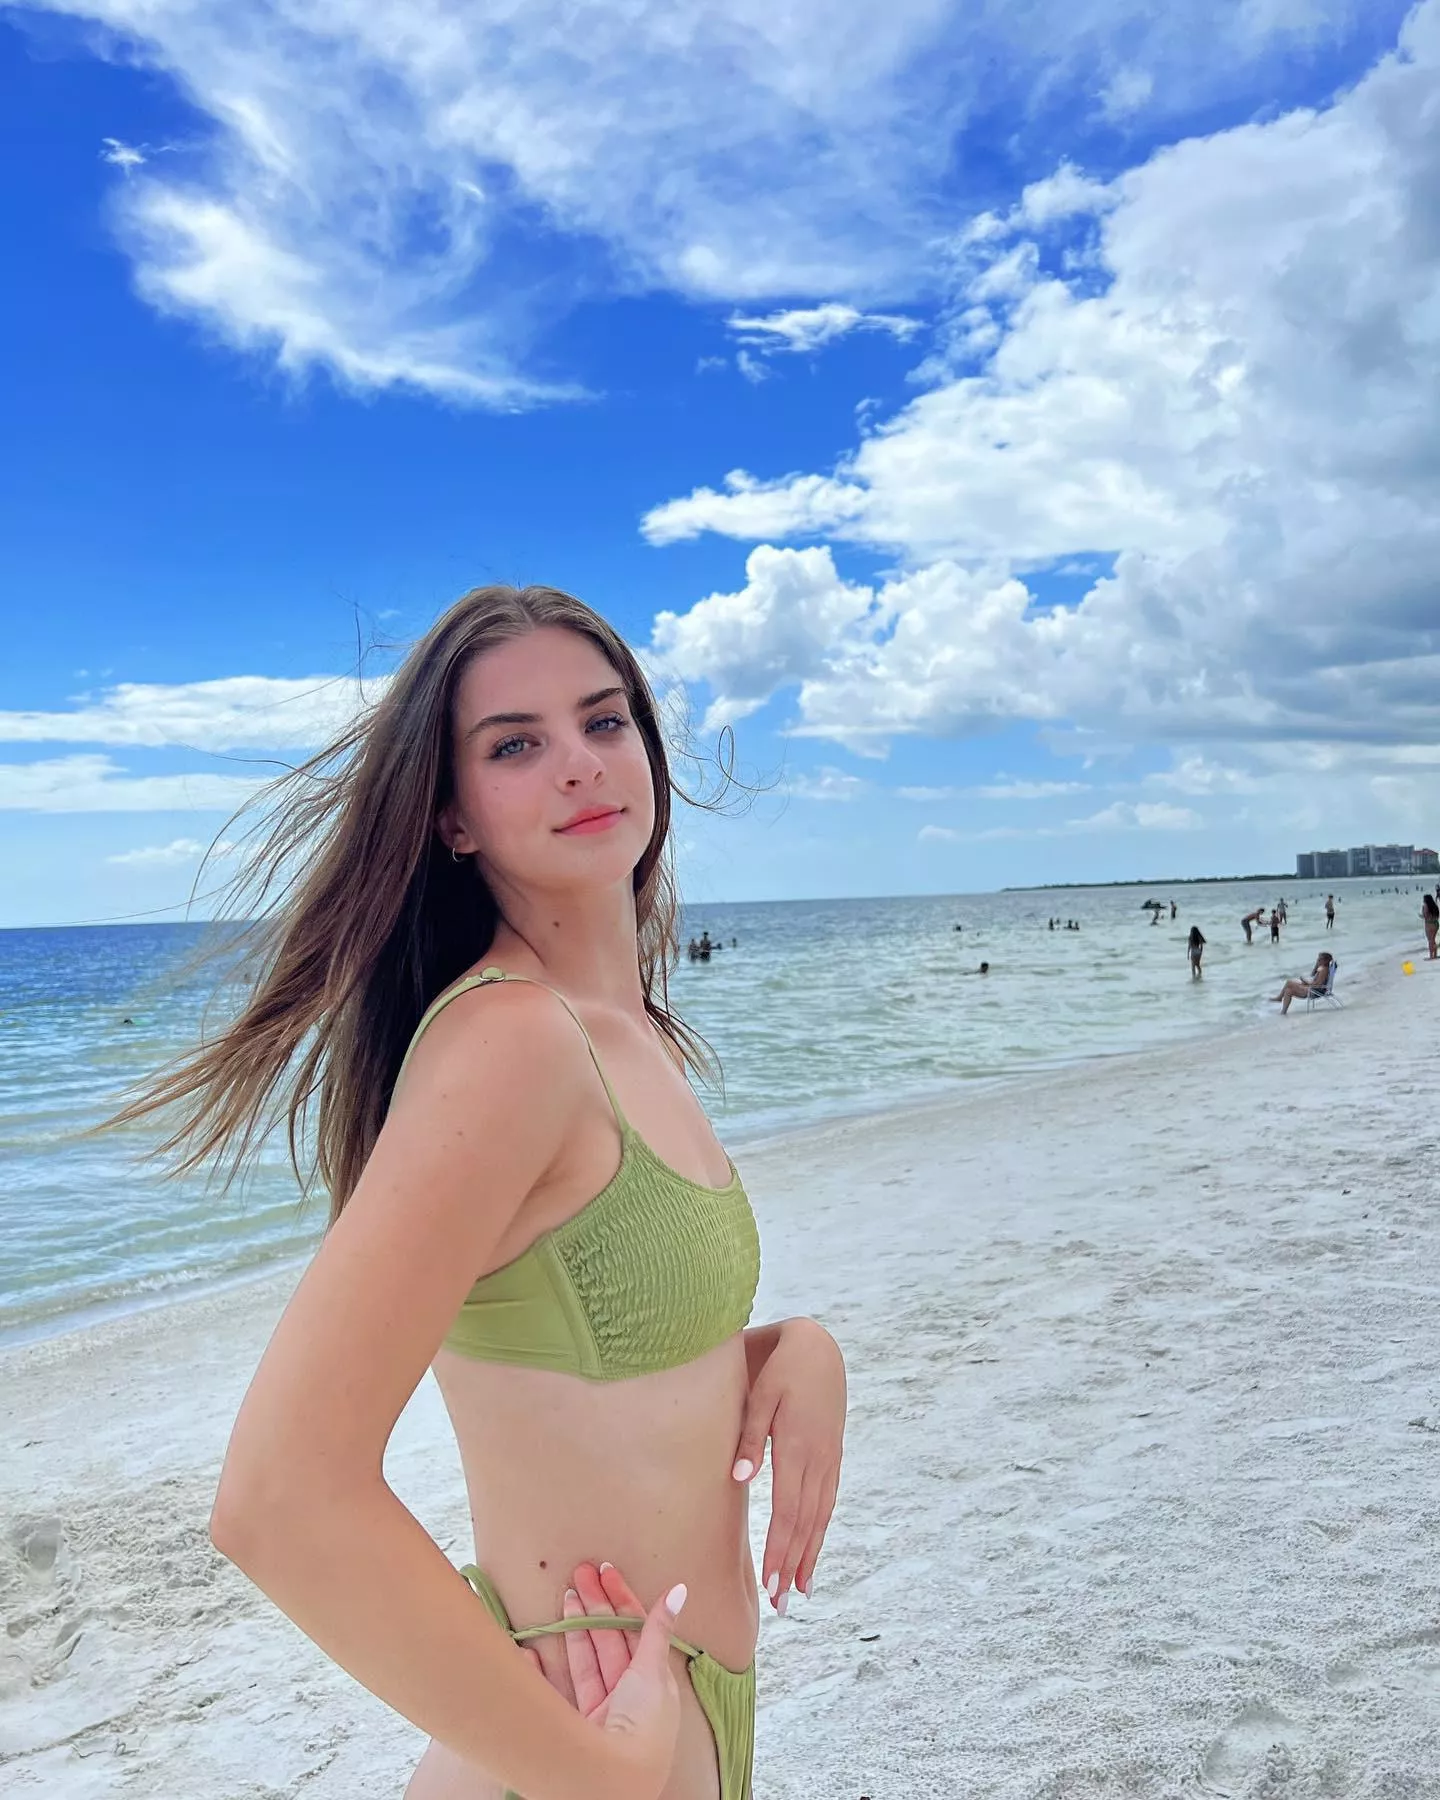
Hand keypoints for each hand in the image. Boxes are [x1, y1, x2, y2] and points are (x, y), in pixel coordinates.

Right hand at [519, 1563, 685, 1799]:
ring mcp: (598, 1713)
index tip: (605, 1572)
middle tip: (579, 1572)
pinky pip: (556, 1690)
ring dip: (573, 1629)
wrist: (613, 1782)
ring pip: (585, 1661)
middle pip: (608, 1642)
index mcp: (651, 1684)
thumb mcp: (654, 1671)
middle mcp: (626, 1698)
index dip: (622, 1600)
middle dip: (595, 1606)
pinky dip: (540, 1671)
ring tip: (565, 1595)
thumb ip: (659, 1630)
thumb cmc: (641, 1727)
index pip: (635, 1631)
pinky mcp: (573, 1728)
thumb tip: (680, 1589)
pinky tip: (530, 1650)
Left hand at [731, 1316, 845, 1609]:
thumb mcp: (761, 1395)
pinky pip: (828, 1501)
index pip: (787, 1510)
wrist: (818, 1348)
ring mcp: (828, 1459)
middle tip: (782, 1604)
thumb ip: (750, 1437)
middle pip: (805, 1523)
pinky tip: (814, 1549)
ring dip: (809, 1555)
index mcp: (796, 1447)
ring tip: (800, 1591)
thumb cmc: (781, 1369)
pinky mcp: (832, 1456)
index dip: (779, 1549)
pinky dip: (820, 1531)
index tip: (770, 1582)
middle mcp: (817, 1459)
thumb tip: (741, 1477)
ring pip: (820, 1517)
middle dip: (792, 1565)